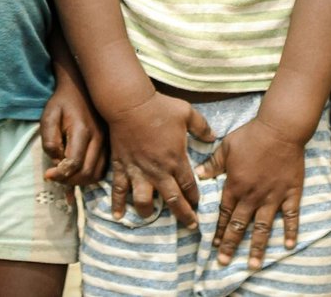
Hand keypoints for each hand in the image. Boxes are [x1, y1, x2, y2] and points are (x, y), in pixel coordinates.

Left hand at [40, 81, 106, 185]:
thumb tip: (56, 161)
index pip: (73, 163)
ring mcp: (106, 142)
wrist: (81, 88)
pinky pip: (102, 168)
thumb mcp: (49, 116)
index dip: (59, 174)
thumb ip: (49, 140)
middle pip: (86, 172)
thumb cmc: (62, 103)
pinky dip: (90, 176)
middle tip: (55, 177)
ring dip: (80, 181)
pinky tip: (78, 175)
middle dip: (68, 181)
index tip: (47, 174)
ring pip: (96, 174)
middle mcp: (98, 138)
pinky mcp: (108, 145)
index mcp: (82, 131)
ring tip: (66, 176)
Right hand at [106, 91, 213, 227]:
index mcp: (176, 159)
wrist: (130, 104)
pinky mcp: (122, 167)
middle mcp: (158, 171)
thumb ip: (202, 127)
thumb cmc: (160, 108)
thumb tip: (214, 136)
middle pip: (172, 200)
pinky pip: (118, 190)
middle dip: (183, 215)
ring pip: (144, 201)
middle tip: (190, 226)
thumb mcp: (187, 113)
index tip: (198, 205)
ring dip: (148, 212)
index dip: (195, 198)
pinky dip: (117, 204)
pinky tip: (118, 215)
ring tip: (151, 217)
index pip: (189, 186)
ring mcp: (138, 171)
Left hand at [195, 116, 306, 268]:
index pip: (224, 214)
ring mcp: (272, 196)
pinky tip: (289, 246)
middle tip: (223, 262)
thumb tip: (199, 175)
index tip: (213, 246)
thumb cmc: (252, 135)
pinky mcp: (290, 193)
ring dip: (257, 247)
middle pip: (239, 226)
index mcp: (235, 186)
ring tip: (253, 264)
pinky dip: (290, 231)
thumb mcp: (226, 147)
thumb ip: (213, 164)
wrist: (280, 129)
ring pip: (263, 227)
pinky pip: (291, 216)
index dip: (218, 231)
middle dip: (230, 245)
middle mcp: (252, 196)